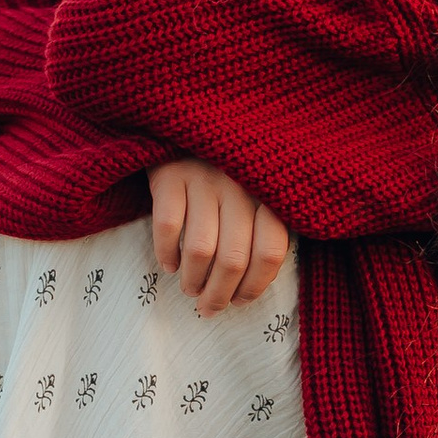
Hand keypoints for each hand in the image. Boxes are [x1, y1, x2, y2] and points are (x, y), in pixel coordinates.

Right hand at [151, 159, 289, 315]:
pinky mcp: (170, 175)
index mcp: (267, 194)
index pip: (270, 251)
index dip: (256, 285)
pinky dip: (167, 254)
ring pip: (201, 249)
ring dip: (194, 280)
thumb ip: (261, 231)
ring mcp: (204, 179)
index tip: (240, 301)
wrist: (189, 129)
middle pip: (234, 258)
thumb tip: (248, 288)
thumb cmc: (229, 175)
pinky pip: (167, 227)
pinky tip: (169, 265)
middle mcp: (239, 186)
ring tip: (190, 289)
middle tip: (209, 308)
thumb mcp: (256, 195)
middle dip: (220, 294)